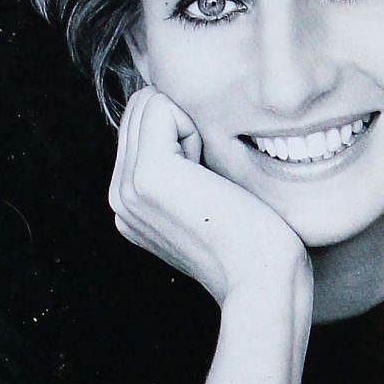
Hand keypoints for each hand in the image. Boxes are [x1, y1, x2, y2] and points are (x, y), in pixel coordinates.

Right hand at [110, 87, 306, 307]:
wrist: (263, 279)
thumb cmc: (255, 239)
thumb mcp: (208, 199)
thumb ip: (185, 167)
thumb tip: (184, 119)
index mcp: (130, 204)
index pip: (141, 126)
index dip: (184, 134)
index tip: (210, 184)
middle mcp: (120, 197)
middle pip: (140, 108)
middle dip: (182, 125)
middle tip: (211, 179)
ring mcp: (127, 187)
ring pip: (148, 104)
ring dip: (190, 127)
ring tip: (209, 180)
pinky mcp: (148, 175)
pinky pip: (162, 106)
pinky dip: (195, 129)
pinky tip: (210, 176)